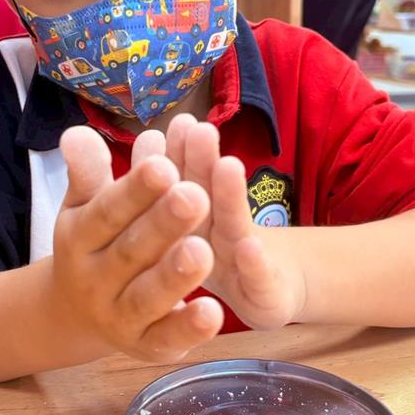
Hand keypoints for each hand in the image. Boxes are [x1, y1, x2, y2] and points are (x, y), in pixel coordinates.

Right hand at [52, 125, 223, 361]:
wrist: (72, 313)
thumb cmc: (92, 243)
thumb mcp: (85, 206)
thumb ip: (89, 172)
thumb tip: (77, 132)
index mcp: (79, 238)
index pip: (107, 211)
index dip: (135, 189)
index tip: (165, 164)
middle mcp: (93, 280)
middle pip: (130, 251)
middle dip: (163, 224)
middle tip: (195, 195)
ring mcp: (117, 316)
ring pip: (146, 297)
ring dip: (174, 276)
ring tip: (204, 250)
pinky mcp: (143, 345)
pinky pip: (165, 339)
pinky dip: (188, 329)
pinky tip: (215, 312)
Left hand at [132, 115, 305, 329]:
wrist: (269, 287)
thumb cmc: (218, 250)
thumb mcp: (193, 223)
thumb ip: (173, 185)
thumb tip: (145, 136)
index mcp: (195, 213)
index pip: (181, 178)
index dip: (176, 152)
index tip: (167, 125)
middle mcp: (221, 228)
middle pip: (208, 191)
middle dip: (202, 160)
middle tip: (199, 129)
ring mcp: (245, 258)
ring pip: (235, 224)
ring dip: (231, 196)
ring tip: (228, 165)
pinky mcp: (266, 289)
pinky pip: (258, 278)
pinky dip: (254, 263)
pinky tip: (250, 248)